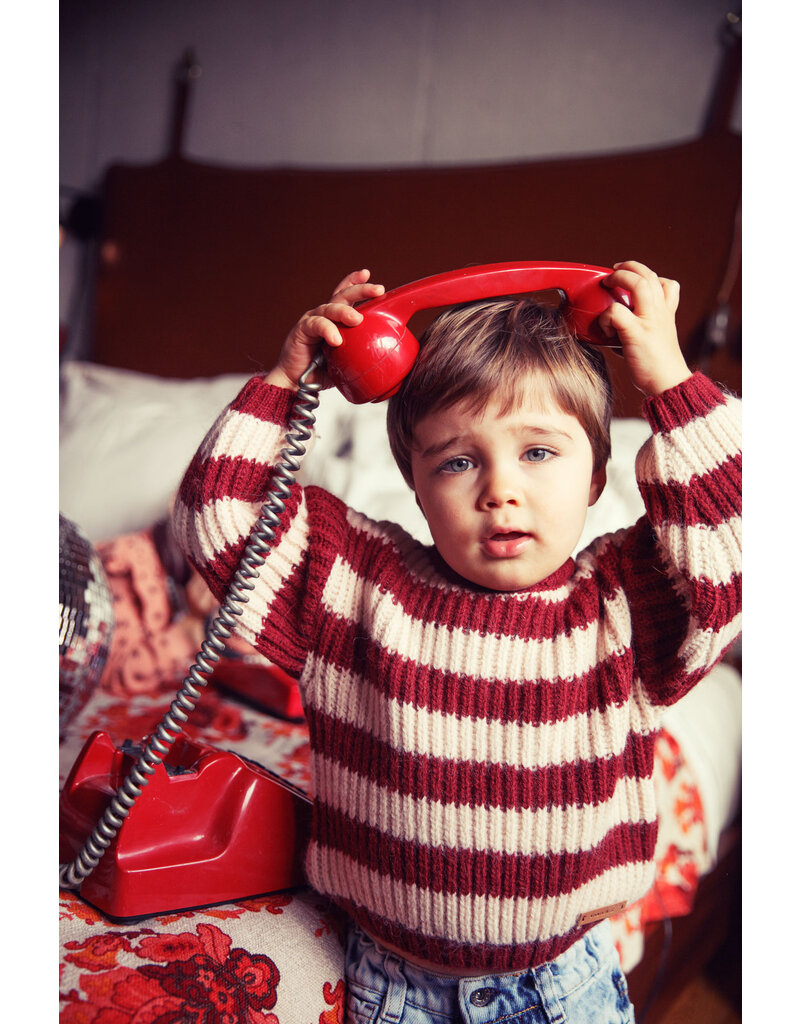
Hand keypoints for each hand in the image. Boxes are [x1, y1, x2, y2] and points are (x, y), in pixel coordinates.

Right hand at [266, 269, 384, 390]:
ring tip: (357, 319)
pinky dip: (328, 330)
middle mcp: (324, 315)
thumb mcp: (349, 360)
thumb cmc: (322, 371)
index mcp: (336, 319)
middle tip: (378, 290)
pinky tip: (336, 339)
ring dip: (345, 312)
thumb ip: (362, 352)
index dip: (356, 282)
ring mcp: (313, 320)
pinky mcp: (302, 330)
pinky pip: (317, 325)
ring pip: (331, 308)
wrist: (297, 383)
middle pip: (343, 296)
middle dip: (361, 290)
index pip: (346, 295)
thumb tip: (390, 356)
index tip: (367, 274)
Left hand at [598, 261, 691, 395]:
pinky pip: (616, 312)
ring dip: (619, 279)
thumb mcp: (657, 338)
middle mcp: (660, 312)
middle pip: (649, 275)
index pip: (666, 282)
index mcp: (667, 313)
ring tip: (607, 286)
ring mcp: (649, 321)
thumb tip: (618, 323)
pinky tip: (605, 328)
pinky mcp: (636, 334)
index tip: (632, 278)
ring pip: (638, 284)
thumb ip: (644, 325)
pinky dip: (606, 316)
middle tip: (613, 274)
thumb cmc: (658, 365)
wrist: (669, 385)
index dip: (647, 275)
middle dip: (628, 267)